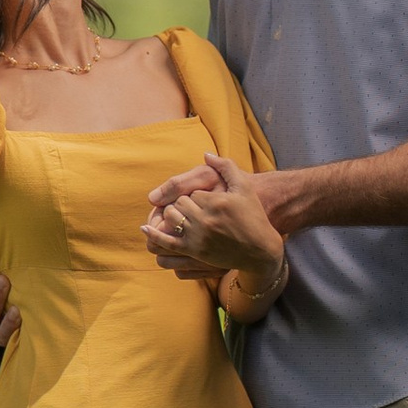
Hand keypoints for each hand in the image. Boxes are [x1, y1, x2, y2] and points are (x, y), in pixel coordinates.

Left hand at [143, 155, 285, 295]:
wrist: (261, 248)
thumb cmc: (252, 214)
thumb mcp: (243, 186)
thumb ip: (225, 166)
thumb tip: (206, 154)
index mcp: (216, 202)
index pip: (189, 192)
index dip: (194, 195)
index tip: (205, 200)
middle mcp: (205, 220)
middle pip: (178, 206)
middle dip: (181, 206)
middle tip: (192, 209)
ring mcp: (199, 238)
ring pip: (171, 221)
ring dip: (172, 217)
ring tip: (182, 218)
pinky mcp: (196, 253)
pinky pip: (168, 243)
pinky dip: (154, 235)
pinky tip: (146, 228)